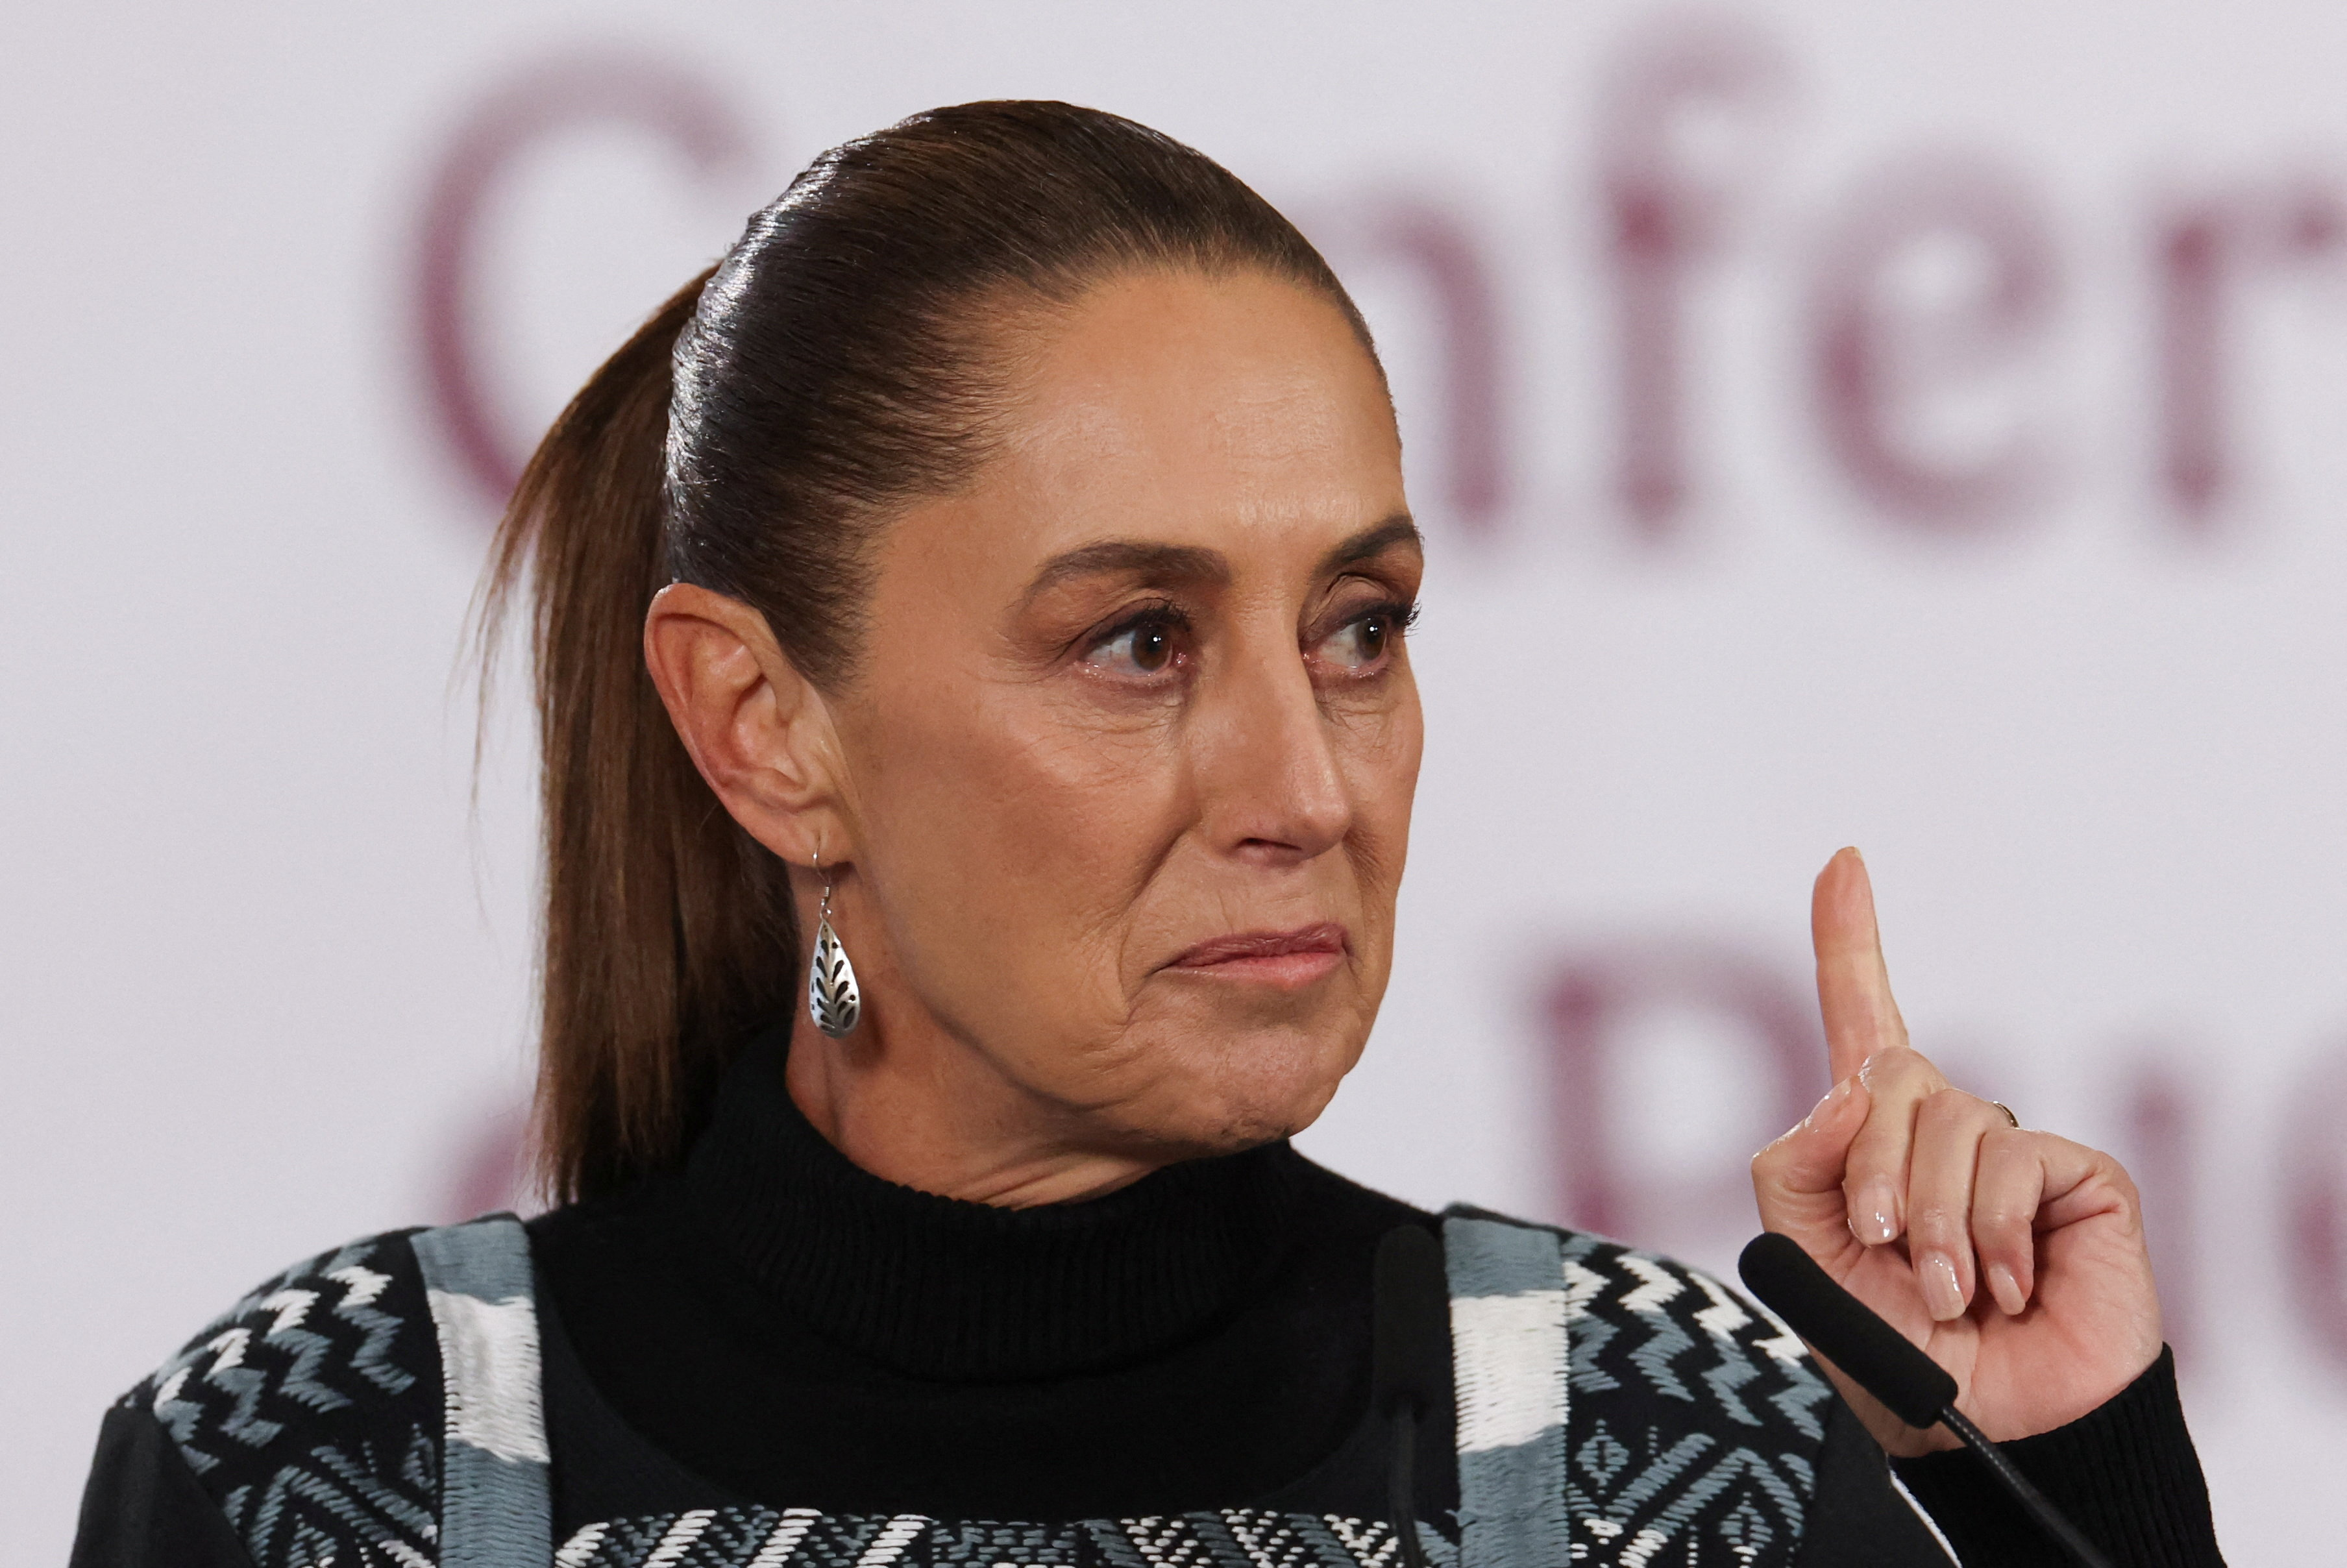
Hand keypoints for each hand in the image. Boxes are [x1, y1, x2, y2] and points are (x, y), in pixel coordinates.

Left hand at [1749, 848, 2163, 1454]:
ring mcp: (2011, 1145)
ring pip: (1948, 1121)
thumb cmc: (1891, 1352)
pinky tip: (2011, 1289)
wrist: (1985, 1428)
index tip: (1842, 859)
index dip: (1849, 937)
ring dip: (1935, 1223)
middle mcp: (1943, 1126)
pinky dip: (1995, 1234)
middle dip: (1870, 1169)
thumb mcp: (1800, 1261)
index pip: (1861, 1016)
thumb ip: (1792, 1168)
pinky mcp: (2078, 1174)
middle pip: (1885, 1073)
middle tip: (1887, 1249)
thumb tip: (1848, 1084)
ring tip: (1952, 1292)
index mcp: (1871, 1136)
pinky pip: (2012, 1160)